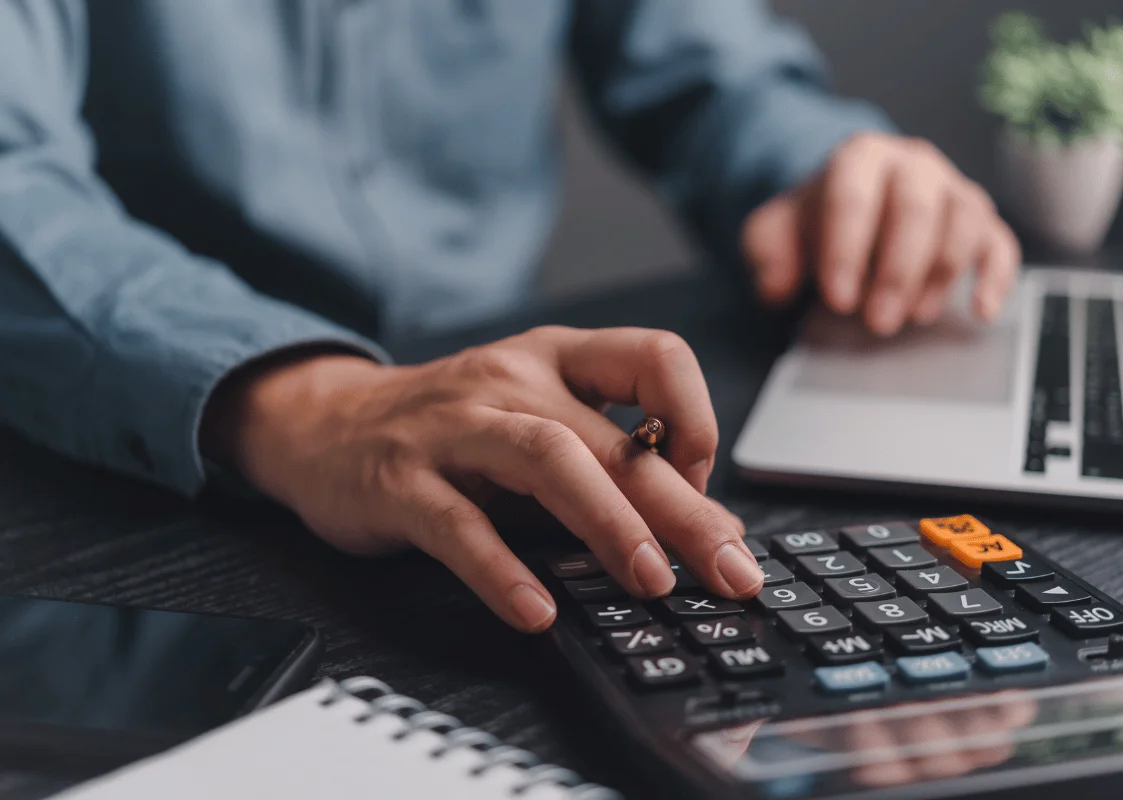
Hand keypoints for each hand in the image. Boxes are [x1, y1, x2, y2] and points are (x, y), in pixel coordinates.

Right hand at [200, 328, 761, 631]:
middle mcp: (510, 379)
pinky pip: (458, 523)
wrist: (325, 424)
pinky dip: (502, 569)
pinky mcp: (400, 480)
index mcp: (556, 358)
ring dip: (608, 522)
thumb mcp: (536, 426)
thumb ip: (612, 469)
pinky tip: (537, 611)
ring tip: (651, 581)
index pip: (655, 358)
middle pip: (610, 436)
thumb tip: (709, 529)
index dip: (696, 421)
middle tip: (729, 570)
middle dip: (681, 508)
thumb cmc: (452, 430)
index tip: (703, 489)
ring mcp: (453, 426)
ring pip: (545, 459)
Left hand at [742, 132, 1020, 335]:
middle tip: (876, 322)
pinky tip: (981, 311)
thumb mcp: (774, 233)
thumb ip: (766, 253)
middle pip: (915, 208)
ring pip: (963, 221)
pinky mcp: (980, 222)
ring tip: (913, 317)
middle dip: (896, 272)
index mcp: (859, 158)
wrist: (849, 209)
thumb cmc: (814, 224)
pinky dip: (995, 277)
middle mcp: (912, 165)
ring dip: (940, 275)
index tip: (838, 300)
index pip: (853, 196)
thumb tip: (776, 287)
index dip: (847, 250)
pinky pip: (1000, 243)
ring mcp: (951, 190)